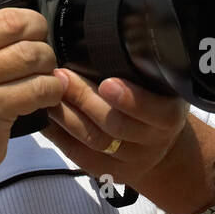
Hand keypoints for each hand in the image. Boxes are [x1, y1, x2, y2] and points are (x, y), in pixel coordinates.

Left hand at [41, 68, 188, 192]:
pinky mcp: (107, 172)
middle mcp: (152, 141)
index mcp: (169, 115)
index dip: (130, 99)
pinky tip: (45, 117)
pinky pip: (78, 155)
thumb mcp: (161, 85)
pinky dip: (59, 135)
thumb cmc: (155, 102)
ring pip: (94, 141)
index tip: (107, 82)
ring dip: (66, 115)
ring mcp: (129, 161)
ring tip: (48, 93)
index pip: (154, 110)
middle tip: (61, 75)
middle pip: (116, 125)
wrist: (161, 148)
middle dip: (85, 99)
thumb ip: (141, 71)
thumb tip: (103, 40)